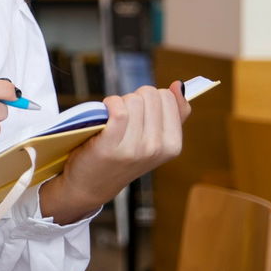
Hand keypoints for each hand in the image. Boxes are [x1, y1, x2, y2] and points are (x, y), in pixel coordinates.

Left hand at [40, 82, 190, 224]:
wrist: (91, 184)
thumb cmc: (122, 156)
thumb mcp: (153, 140)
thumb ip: (172, 115)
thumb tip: (178, 85)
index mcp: (173, 146)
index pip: (168, 98)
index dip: (150, 99)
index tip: (140, 112)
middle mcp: (157, 148)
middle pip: (150, 95)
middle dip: (135, 98)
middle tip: (124, 116)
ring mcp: (135, 149)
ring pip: (133, 100)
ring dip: (119, 102)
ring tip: (112, 118)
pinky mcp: (111, 146)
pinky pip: (117, 109)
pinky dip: (109, 104)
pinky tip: (104, 111)